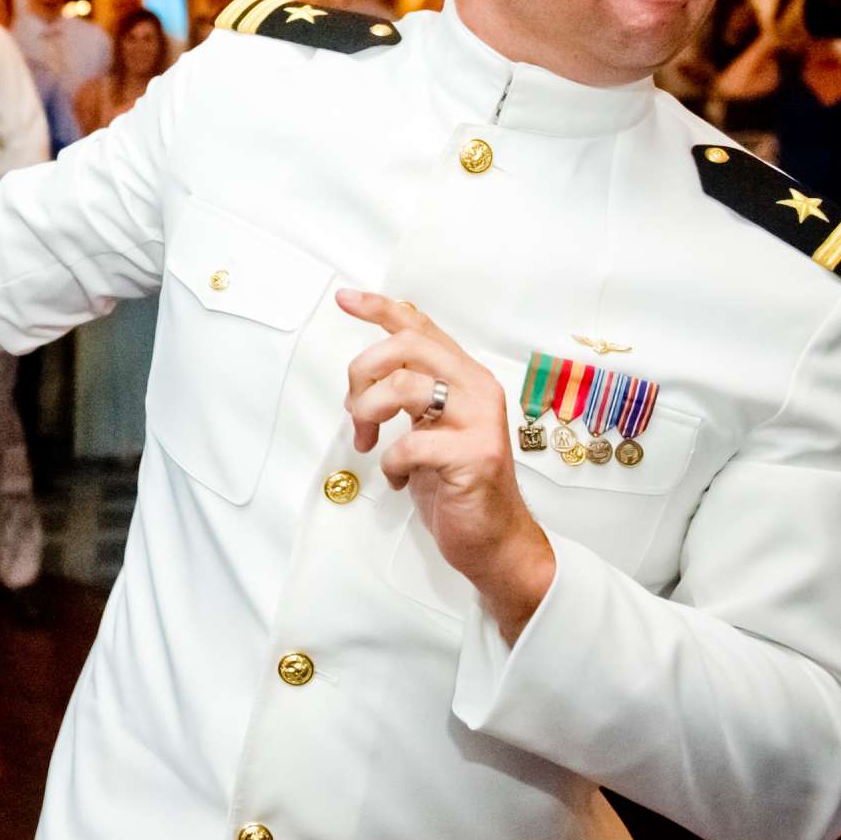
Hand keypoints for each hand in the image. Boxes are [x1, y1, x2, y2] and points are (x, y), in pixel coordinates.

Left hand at [336, 289, 554, 641]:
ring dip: (369, 414)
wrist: (494, 541)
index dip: (380, 308)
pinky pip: (410, 443)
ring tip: (369, 442)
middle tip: (354, 408)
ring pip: (404, 386)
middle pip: (407, 345)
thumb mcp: (429, 427)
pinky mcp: (474, 456)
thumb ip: (412, 392)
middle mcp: (477, 390)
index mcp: (464, 377)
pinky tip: (396, 478)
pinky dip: (390, 462)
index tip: (345, 298)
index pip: (420, 327)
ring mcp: (479, 422)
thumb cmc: (457, 484)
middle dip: (363, 371)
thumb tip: (370, 370)